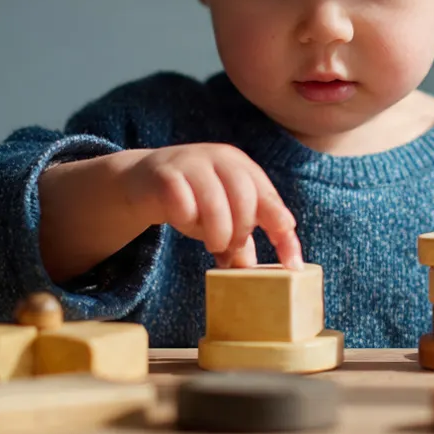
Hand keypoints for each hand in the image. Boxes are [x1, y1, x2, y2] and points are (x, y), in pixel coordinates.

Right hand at [121, 143, 302, 268]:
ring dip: (216, 233)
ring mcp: (191, 163)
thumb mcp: (221, 217)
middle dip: (241, 231)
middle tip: (230, 248)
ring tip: (212, 244)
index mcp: (241, 166)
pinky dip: (187, 221)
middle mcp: (219, 158)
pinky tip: (183, 220)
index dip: (282, 232)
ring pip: (215, 203)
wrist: (142, 182)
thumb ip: (242, 241)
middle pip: (245, 199)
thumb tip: (265, 275)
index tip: (292, 264)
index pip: (269, 199)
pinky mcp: (165, 175)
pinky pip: (184, 205)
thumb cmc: (191, 200)